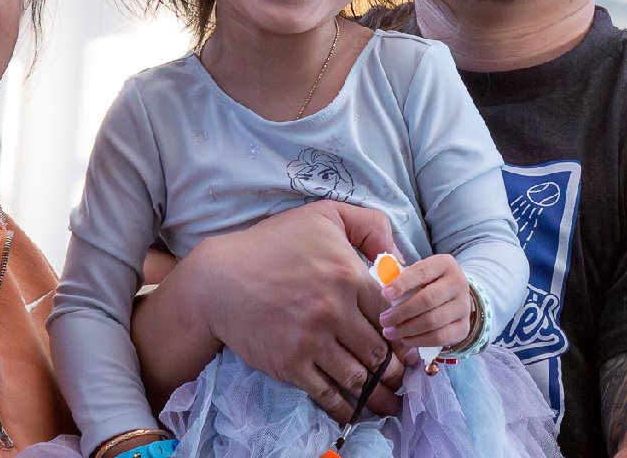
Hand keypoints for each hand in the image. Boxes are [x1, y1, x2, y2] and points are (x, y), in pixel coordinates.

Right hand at [185, 200, 403, 419]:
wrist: (218, 279)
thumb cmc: (270, 244)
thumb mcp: (323, 216)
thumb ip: (368, 226)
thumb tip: (399, 256)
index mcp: (348, 276)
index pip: (391, 316)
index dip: (403, 335)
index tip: (408, 348)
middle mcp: (335, 311)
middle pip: (379, 352)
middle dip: (395, 371)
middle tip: (402, 380)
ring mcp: (312, 340)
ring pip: (358, 376)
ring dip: (378, 394)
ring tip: (388, 402)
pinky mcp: (290, 364)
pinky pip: (327, 393)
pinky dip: (345, 406)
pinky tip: (355, 411)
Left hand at [378, 254, 473, 350]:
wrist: (456, 296)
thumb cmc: (429, 282)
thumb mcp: (419, 273)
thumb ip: (403, 279)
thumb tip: (386, 293)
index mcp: (444, 264)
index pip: (422, 272)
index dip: (402, 284)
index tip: (385, 295)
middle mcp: (458, 283)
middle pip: (427, 300)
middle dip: (402, 312)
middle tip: (384, 320)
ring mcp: (464, 306)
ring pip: (433, 321)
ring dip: (407, 329)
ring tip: (390, 332)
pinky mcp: (464, 327)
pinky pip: (440, 337)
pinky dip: (420, 340)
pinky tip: (406, 339)